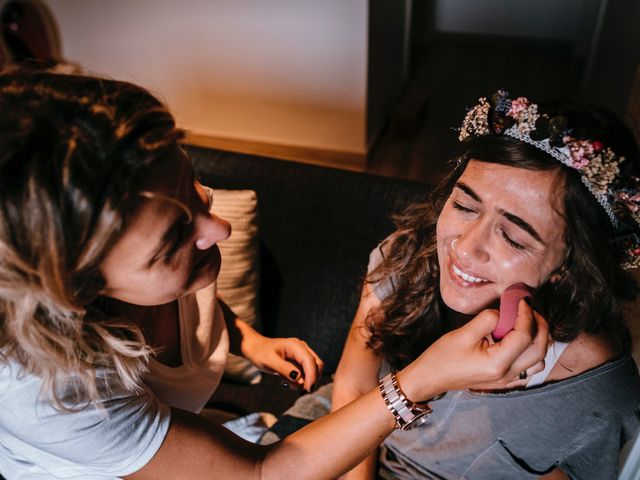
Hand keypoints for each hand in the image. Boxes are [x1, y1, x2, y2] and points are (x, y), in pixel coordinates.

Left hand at [245, 335, 324, 391]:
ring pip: (313, 369)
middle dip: (312, 380)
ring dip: (307, 381)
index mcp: (296, 346)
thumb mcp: (270, 362)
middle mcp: (302, 349)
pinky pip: (306, 372)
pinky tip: (288, 383)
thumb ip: (284, 370)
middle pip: (317, 365)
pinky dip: (301, 380)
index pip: (310, 362)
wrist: (254, 348)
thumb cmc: (260, 353)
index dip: (312, 376)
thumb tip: (299, 380)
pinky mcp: (298, 361)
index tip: (307, 390)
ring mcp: (301, 354)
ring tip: (290, 386)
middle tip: (302, 393)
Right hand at [399, 299, 547, 400]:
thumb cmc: (443, 357)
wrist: (431, 377)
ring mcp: (507, 381)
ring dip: (539, 341)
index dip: (526, 315)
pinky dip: (532, 353)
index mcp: (497, 363)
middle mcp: (506, 375)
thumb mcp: (463, 333)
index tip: (521, 300)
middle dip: (539, 326)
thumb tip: (503, 311)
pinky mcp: (504, 381)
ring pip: (539, 361)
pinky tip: (519, 341)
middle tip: (529, 309)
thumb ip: (487, 320)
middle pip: (539, 350)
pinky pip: (529, 369)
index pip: (524, 336)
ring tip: (527, 324)